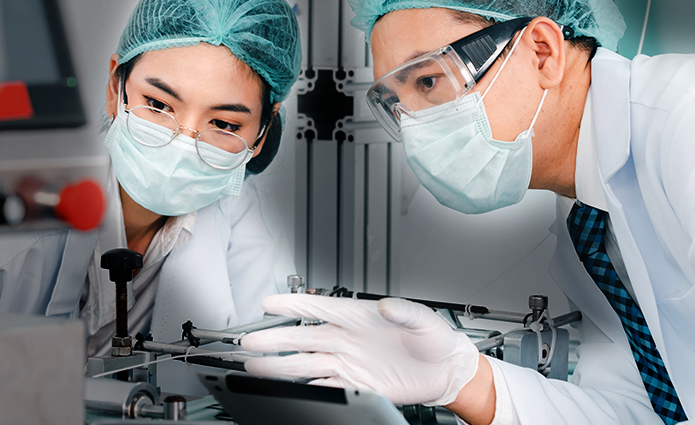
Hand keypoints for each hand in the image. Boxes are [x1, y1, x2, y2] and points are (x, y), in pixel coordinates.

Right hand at [239, 294, 479, 406]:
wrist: (445, 371)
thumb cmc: (436, 340)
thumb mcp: (425, 320)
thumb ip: (404, 312)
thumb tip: (385, 306)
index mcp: (358, 316)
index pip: (318, 307)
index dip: (292, 305)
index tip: (268, 304)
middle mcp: (347, 338)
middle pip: (302, 337)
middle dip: (274, 340)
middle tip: (249, 342)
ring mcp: (348, 362)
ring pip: (306, 363)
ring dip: (280, 366)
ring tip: (255, 366)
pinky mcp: (356, 384)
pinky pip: (325, 386)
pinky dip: (306, 389)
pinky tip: (289, 390)